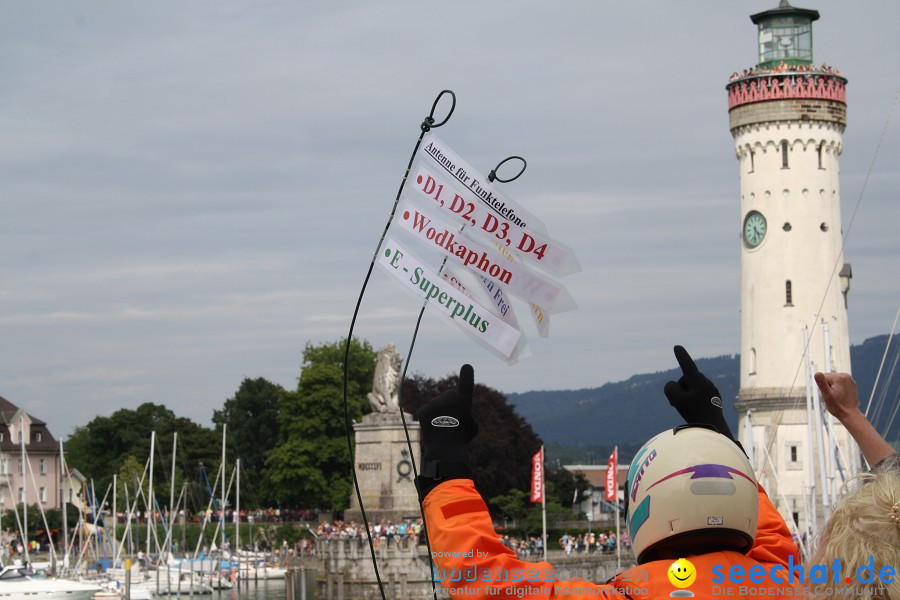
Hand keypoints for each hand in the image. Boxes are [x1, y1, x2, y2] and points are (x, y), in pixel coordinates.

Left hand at [417, 365, 477, 497]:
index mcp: (464, 401)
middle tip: (452, 422)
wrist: (445, 451)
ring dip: (439, 413)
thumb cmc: (462, 439)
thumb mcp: (473, 424)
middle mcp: (449, 398)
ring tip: (443, 428)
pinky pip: (427, 411)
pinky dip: (429, 419)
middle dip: (450, 405)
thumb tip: (460, 407)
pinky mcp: (423, 410)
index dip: (466, 374)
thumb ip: (468, 412)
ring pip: (437, 404)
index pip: (466, 383)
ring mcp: (435, 403)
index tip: (467, 366)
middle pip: (449, 396)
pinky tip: (433, 428)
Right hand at [664, 345, 734, 439]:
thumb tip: (674, 386)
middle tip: (677, 404)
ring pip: (693, 387)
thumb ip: (670, 388)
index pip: (687, 364)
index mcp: (698, 381)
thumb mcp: (675, 399)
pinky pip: (700, 394)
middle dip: (680, 388)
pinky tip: (695, 411)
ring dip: (686, 395)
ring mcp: (712, 390)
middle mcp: (707, 383)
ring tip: (686, 409)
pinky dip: (693, 400)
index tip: (677, 347)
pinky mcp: (714, 399)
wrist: (715, 430)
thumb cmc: (694, 414)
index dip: (681, 356)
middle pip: (686, 379)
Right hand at [813, 371, 859, 421]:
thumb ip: (821, 383)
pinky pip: (840, 383)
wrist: (849, 414)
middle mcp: (846, 376)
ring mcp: (850, 380)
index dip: (823, 387)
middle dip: (828, 387)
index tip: (829, 395)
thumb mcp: (827, 395)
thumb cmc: (837, 407)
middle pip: (828, 378)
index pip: (823, 377)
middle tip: (832, 397)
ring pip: (833, 381)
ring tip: (837, 397)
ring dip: (832, 388)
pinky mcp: (851, 384)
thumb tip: (816, 373)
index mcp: (840, 377)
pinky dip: (838, 388)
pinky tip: (840, 396)